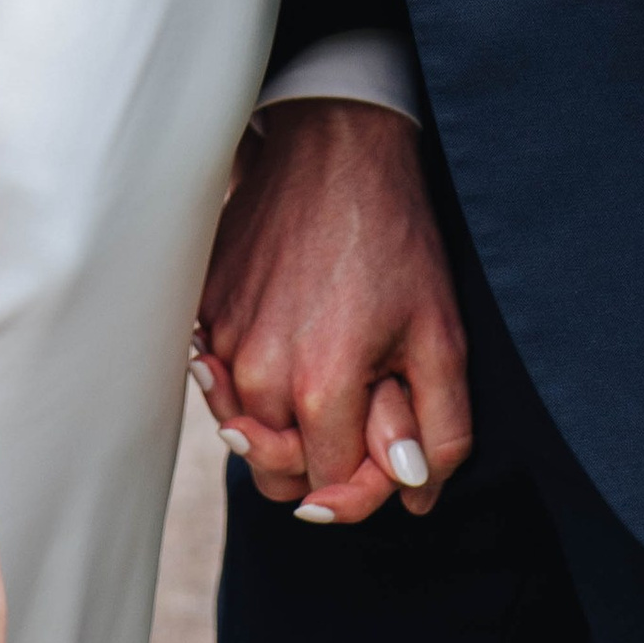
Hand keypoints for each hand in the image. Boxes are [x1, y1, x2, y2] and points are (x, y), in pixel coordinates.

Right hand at [195, 98, 471, 524]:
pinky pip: (218, 378)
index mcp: (321, 389)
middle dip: (318, 462)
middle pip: (279, 474)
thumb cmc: (395, 238)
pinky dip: (248, 376)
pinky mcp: (201, 307)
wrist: (336, 146)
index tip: (385, 455)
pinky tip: (286, 335)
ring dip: (281, 421)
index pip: (331, 492)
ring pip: (244, 430)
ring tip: (322, 367)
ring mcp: (220, 339)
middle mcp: (258, 374)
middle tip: (356, 410)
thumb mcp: (442, 336)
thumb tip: (417, 496)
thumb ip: (440, 432)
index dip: (365, 485)